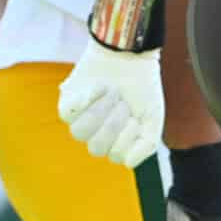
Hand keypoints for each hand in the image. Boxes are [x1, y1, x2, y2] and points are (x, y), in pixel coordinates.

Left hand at [58, 41, 164, 166]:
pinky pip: (68, 114)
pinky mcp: (67, 103)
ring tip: (112, 93)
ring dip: (99, 112)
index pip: (116, 156)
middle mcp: (97, 134)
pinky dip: (87, 98)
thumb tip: (127, 163)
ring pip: (79, 133)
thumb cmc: (142, 88)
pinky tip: (99, 86)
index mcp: (118, 141)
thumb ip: (147, 145)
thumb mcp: (153, 117)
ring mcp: (80, 120)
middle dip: (113, 124)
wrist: (129, 56)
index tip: (137, 117)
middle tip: (123, 103)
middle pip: (96, 148)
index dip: (127, 137)